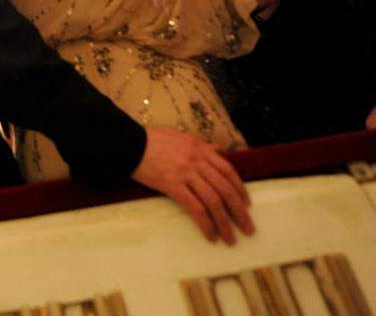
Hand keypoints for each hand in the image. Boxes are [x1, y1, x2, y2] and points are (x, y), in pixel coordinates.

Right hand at [131, 127, 254, 244]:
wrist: (128, 142)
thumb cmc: (150, 139)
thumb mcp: (179, 136)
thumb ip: (199, 144)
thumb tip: (217, 149)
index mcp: (199, 148)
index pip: (227, 170)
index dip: (240, 189)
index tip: (247, 204)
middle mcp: (197, 160)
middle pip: (225, 188)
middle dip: (240, 211)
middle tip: (248, 229)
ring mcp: (185, 172)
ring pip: (214, 200)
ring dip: (225, 222)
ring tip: (230, 238)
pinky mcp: (172, 184)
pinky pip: (195, 207)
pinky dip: (205, 224)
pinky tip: (210, 236)